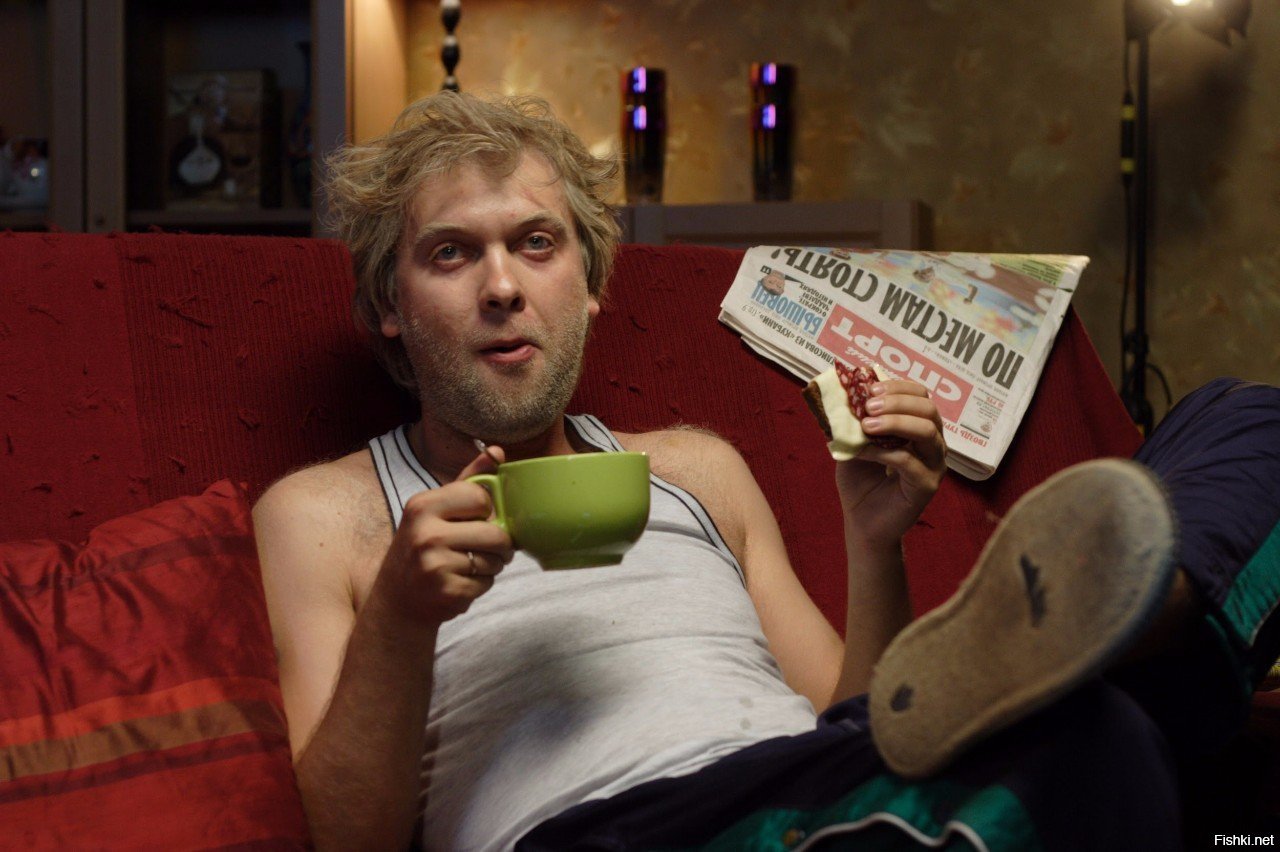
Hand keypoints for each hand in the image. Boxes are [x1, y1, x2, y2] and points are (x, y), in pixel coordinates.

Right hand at [372, 446, 513, 626]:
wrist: (396, 601)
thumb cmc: (421, 547)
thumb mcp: (435, 510)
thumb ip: (467, 480)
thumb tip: (496, 451)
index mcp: (423, 506)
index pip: (480, 497)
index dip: (488, 511)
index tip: (479, 519)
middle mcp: (425, 534)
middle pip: (495, 533)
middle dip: (500, 544)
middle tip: (488, 548)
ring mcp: (435, 566)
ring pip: (494, 561)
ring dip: (491, 566)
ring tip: (469, 566)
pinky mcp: (447, 593)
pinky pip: (486, 584)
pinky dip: (480, 586)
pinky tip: (461, 583)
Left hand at [834, 380, 946, 549]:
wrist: (861, 523)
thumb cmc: (860, 482)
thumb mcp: (854, 444)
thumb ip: (854, 422)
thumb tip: (846, 393)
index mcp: (919, 428)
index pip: (920, 395)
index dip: (897, 386)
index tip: (869, 388)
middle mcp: (933, 444)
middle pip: (928, 409)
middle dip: (897, 401)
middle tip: (868, 406)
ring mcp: (934, 465)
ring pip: (926, 432)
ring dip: (895, 422)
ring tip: (866, 425)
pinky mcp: (927, 486)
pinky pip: (910, 462)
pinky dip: (885, 452)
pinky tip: (864, 451)